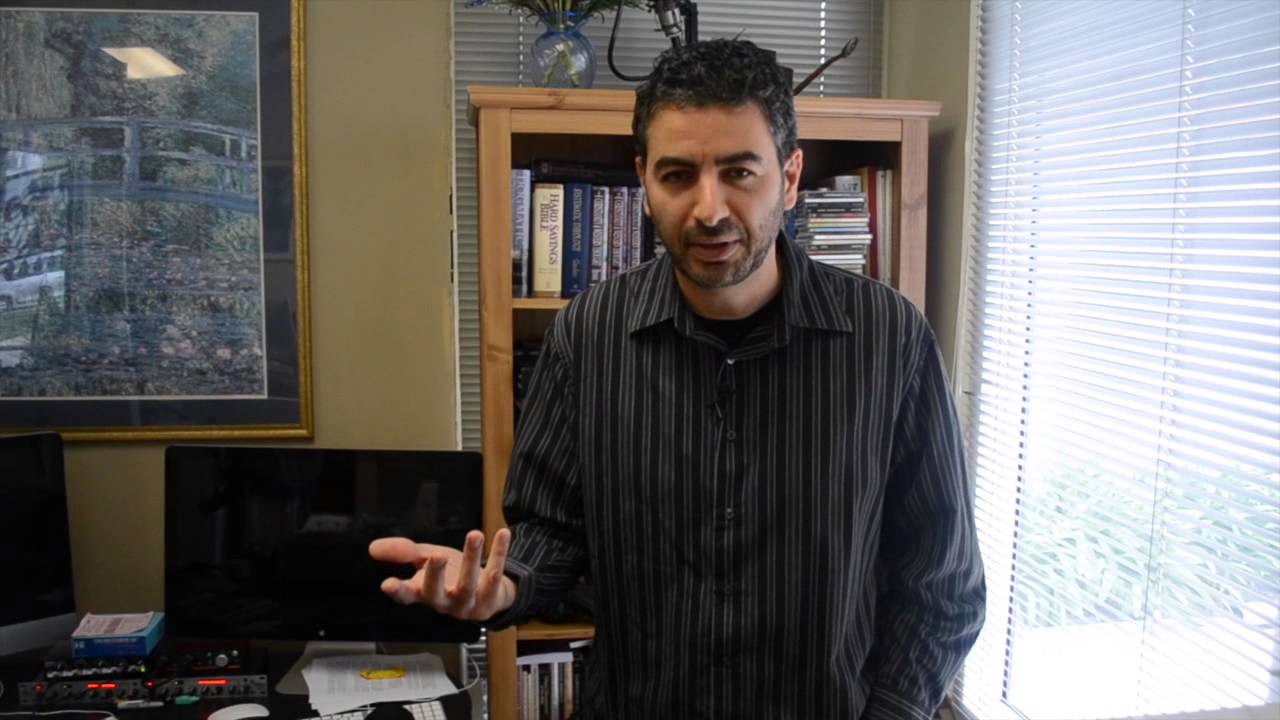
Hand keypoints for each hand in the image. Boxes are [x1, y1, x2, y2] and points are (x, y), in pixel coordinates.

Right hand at [369, 528, 516, 621]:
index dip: (397, 591)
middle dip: (436, 575)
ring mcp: (468, 604)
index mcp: (424, 593)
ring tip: (474, 534)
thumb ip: (404, 552)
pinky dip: (499, 554)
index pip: (407, 595)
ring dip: (471, 558)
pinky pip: (496, 575)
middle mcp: (444, 602)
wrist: (488, 591)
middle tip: (437, 555)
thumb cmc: (451, 574)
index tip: (387, 584)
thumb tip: (373, 547)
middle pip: (437, 593)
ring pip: (468, 584)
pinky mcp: (491, 600)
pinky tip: (502, 534)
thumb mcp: (426, 560)